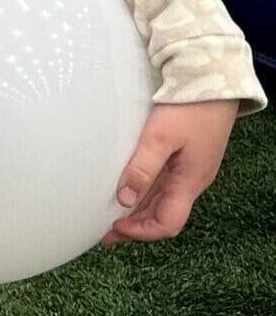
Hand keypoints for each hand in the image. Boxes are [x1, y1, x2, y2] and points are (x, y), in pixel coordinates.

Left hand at [100, 99, 238, 245]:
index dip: (141, 231)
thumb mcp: (160, 137)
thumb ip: (142, 168)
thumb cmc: (188, 109)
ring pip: (161, 200)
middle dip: (133, 226)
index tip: (114, 227)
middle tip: (103, 231)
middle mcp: (191, 181)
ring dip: (136, 211)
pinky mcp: (184, 158)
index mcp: (189, 182)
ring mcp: (189, 170)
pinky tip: (127, 190)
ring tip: (109, 215)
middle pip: (162, 215)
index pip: (167, 223)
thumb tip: (124, 200)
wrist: (211, 83)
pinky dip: (143, 193)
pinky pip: (162, 184)